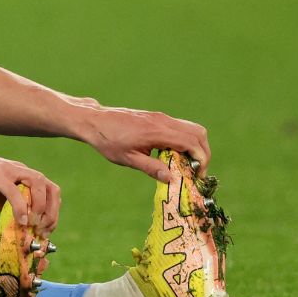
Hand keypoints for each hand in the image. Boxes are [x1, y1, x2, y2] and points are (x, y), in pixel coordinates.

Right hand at [0, 143, 60, 235]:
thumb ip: (10, 208)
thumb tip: (23, 229)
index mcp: (23, 177)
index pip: (50, 192)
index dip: (53, 212)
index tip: (45, 231)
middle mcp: (20, 171)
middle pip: (50, 188)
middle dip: (52, 212)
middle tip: (43, 231)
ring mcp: (8, 170)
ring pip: (38, 184)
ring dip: (41, 207)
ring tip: (33, 225)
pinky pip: (14, 190)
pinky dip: (21, 207)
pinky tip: (20, 221)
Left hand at [82, 105, 209, 180]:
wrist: (94, 121)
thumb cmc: (108, 141)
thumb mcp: (127, 159)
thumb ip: (151, 168)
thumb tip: (171, 179)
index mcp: (156, 132)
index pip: (191, 142)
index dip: (200, 159)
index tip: (198, 174)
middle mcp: (162, 121)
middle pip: (198, 133)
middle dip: (203, 152)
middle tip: (196, 170)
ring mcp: (160, 117)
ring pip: (191, 128)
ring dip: (195, 146)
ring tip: (185, 164)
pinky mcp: (157, 117)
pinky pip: (180, 127)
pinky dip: (185, 140)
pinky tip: (172, 154)